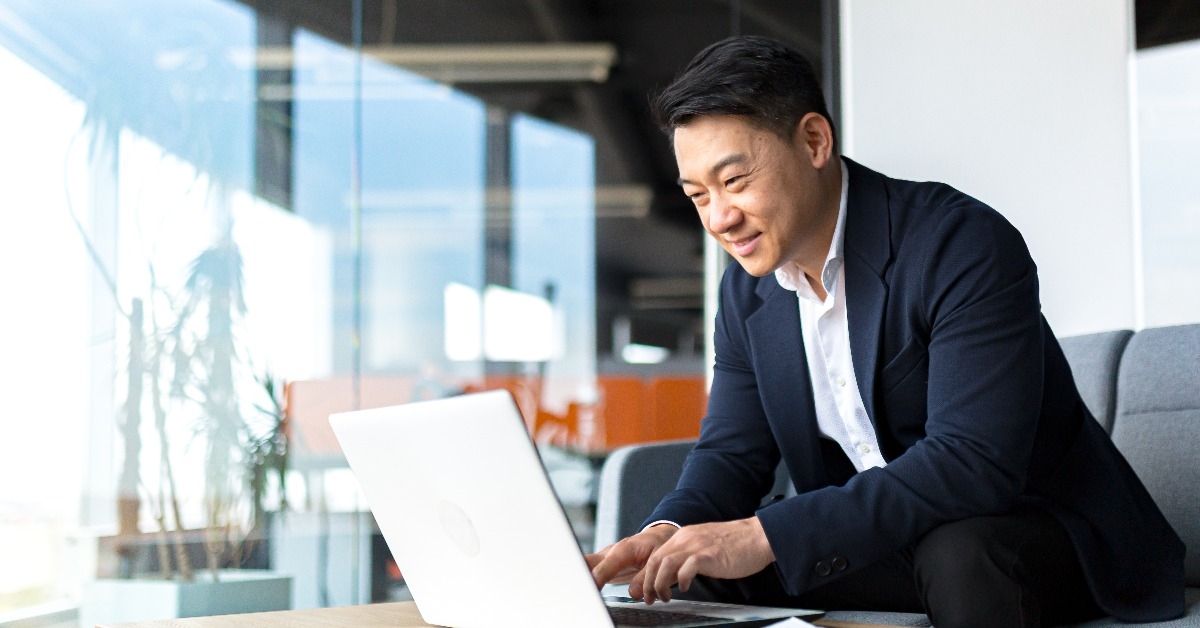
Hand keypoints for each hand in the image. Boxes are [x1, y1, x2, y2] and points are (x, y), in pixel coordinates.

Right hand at [587, 524, 677, 587]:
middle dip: (580, 575)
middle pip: (586, 562)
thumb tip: (633, 593)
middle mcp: (610, 552)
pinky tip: (583, 588)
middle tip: (579, 589)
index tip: (591, 591)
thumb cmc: (657, 546)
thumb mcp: (657, 561)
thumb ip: (645, 577)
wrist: (656, 537)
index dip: (595, 581)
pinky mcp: (603, 564)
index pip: (602, 568)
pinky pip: (588, 569)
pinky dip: (585, 578)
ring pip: (584, 565)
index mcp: (623, 550)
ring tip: (578, 590)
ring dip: (581, 577)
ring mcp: (604, 558)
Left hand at [634, 517, 774, 604]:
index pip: (655, 555)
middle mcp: (686, 538)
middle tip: (650, 598)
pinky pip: (686, 568)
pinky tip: (685, 588)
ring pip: (665, 564)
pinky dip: (681, 580)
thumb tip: (673, 575)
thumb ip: (687, 556)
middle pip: (655, 560)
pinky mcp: (709, 555)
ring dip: (660, 584)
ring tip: (665, 597)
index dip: (647, 575)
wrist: (757, 536)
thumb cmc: (735, 544)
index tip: (646, 590)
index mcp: (684, 536)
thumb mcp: (703, 546)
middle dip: (648, 583)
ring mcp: (697, 546)